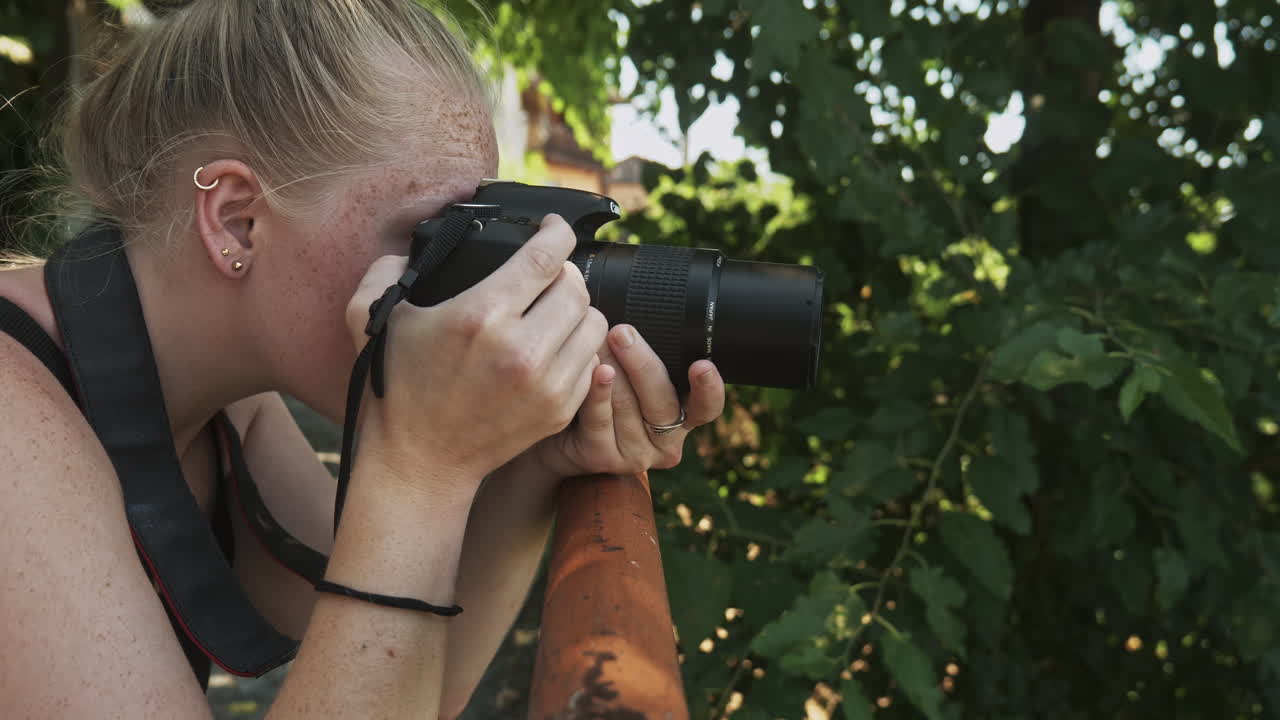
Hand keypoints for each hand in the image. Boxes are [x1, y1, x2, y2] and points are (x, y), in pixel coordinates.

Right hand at [344, 214, 608, 494]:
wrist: (421, 460)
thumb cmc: (397, 387)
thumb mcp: (371, 318)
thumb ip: (386, 267)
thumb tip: (412, 245)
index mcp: (480, 316)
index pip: (545, 256)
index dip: (557, 231)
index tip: (553, 227)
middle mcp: (521, 348)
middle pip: (576, 286)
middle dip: (563, 272)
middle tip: (546, 275)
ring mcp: (546, 383)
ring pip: (594, 321)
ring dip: (577, 310)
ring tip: (553, 310)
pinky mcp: (560, 409)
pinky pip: (593, 360)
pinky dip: (579, 347)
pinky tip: (556, 346)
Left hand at [525, 323, 725, 478]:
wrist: (559, 433)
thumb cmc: (603, 392)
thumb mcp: (632, 374)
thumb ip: (645, 355)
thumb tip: (644, 303)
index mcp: (684, 415)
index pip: (707, 407)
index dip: (709, 388)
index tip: (702, 365)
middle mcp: (665, 440)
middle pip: (662, 402)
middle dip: (642, 363)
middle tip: (622, 333)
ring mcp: (634, 454)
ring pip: (628, 407)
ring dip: (612, 368)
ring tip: (597, 339)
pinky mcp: (602, 459)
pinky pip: (600, 420)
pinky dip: (596, 391)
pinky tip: (591, 370)